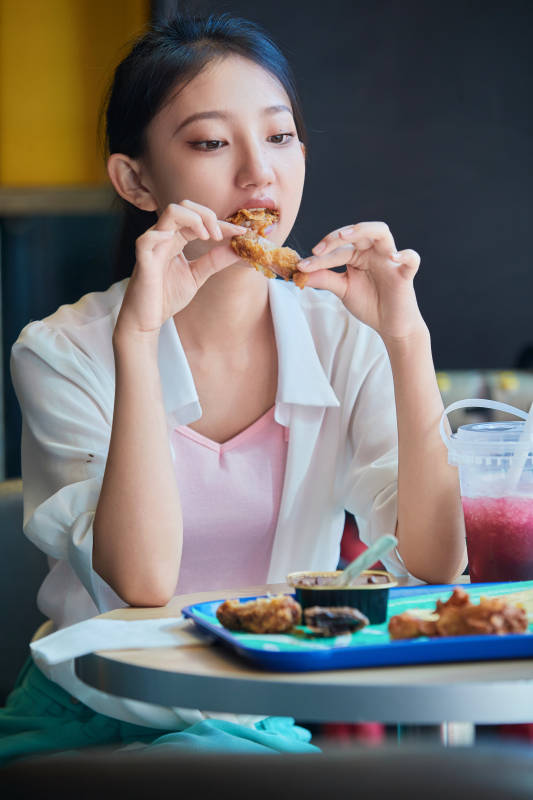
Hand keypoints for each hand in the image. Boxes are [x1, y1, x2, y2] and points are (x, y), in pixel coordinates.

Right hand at [115, 200, 244, 338]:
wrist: (148, 319)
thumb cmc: (167, 296)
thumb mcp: (197, 276)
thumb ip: (215, 261)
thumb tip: (238, 250)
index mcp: (177, 239)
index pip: (200, 219)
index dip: (223, 223)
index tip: (242, 232)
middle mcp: (165, 237)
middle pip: (185, 206)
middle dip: (207, 215)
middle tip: (219, 236)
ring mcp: (153, 246)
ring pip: (171, 213)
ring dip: (194, 220)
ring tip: (207, 238)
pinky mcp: (143, 261)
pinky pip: (147, 240)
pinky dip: (161, 236)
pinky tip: (175, 244)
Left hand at [298, 221, 423, 341]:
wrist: (390, 325)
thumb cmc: (369, 303)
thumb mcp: (343, 289)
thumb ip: (324, 279)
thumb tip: (299, 273)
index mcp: (358, 254)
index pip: (338, 248)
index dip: (319, 256)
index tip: (301, 266)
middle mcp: (373, 252)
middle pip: (356, 232)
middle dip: (335, 238)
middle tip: (317, 250)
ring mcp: (390, 260)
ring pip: (381, 233)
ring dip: (363, 230)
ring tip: (344, 237)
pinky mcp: (404, 274)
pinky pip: (411, 259)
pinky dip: (406, 255)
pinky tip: (394, 257)